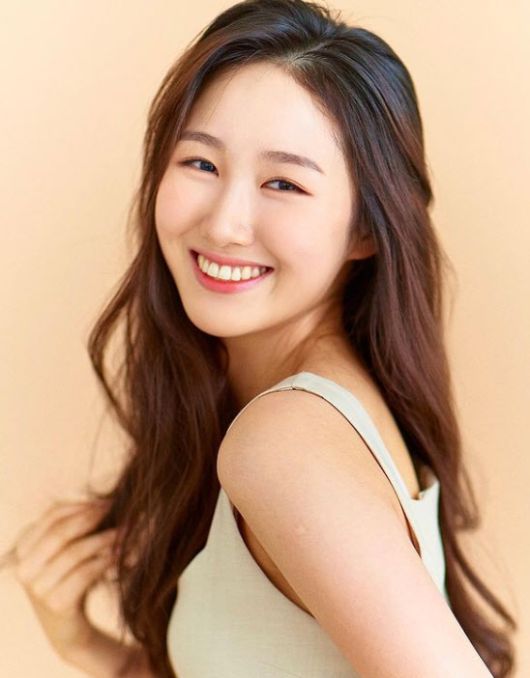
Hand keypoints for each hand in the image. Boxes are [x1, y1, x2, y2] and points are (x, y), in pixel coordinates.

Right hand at [11, 500, 118, 660]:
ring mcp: (37, 588)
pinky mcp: (55, 603)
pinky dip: (106, 560)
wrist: (70, 629)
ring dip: (104, 539)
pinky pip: (85, 572)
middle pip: (60, 531)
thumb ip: (74, 525)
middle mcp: (24, 568)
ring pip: (74, 551)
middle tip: (117, 513)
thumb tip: (102, 499)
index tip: (106, 503)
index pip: (52, 515)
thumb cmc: (71, 580)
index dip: (81, 505)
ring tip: (125, 533)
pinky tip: (120, 556)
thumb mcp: (66, 550)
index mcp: (24, 548)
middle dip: (92, 518)